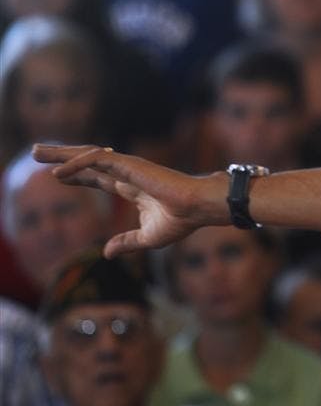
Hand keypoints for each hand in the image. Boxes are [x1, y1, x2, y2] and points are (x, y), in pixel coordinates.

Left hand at [32, 144, 228, 257]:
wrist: (199, 208)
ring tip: (36, 152)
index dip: (78, 176)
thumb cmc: (182, 220)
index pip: (98, 178)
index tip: (57, 175)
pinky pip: (97, 160)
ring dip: (61, 154)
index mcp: (132, 187)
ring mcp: (128, 167)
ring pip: (87, 155)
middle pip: (87, 162)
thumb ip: (126, 242)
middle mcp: (127, 174)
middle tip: (36, 153)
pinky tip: (58, 173)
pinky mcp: (130, 165)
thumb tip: (107, 253)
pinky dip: (76, 164)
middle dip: (61, 157)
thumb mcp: (147, 238)